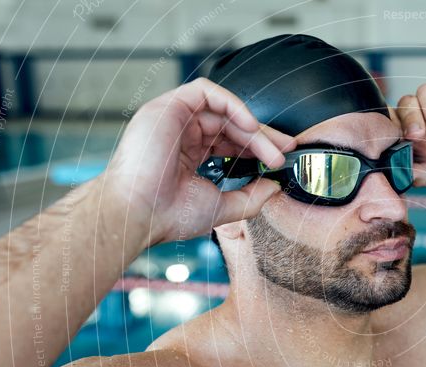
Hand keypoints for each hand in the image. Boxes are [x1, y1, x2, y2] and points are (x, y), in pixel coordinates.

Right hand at [104, 77, 295, 245]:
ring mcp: (174, 118)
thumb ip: (250, 197)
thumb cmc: (168, 215)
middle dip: (262, 137)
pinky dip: (232, 104)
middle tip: (285, 151)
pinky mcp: (168, 106)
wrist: (140, 214)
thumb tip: (275, 188)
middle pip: (231, 124)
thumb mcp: (222, 207)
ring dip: (252, 127)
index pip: (231, 142)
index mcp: (190, 155)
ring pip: (223, 110)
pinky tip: (251, 126)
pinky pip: (206, 92)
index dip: (258, 147)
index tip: (280, 159)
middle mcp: (182, 133)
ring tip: (271, 149)